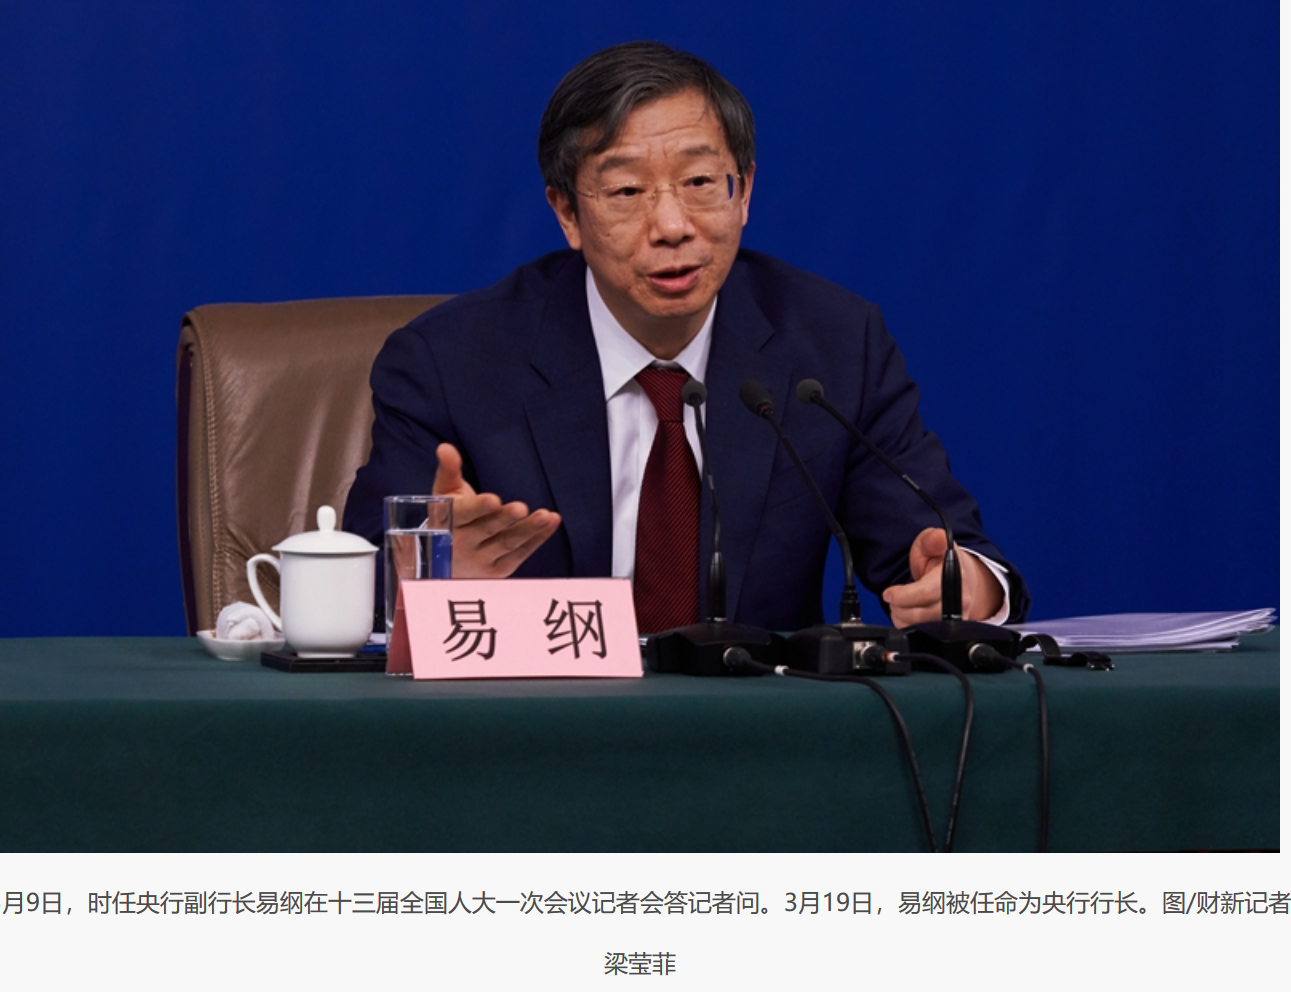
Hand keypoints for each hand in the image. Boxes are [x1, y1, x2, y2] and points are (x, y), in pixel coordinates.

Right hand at [433, 443, 561, 577]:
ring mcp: (481, 561)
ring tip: (545, 516)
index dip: (478, 508)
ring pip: (507, 544)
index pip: (462, 515)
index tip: (493, 499)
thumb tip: (445, 447)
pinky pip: (521, 553)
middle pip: (486, 530)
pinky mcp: (499, 570)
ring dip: (528, 530)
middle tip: (521, 508)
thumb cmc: (449, 519)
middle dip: (504, 519)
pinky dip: (538, 539)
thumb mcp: (444, 494)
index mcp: (446, 523)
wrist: (443, 563)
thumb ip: (449, 470)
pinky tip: (551, 522)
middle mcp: (461, 545)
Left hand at [881, 527, 1004, 626]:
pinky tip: (909, 612)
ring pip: (919, 627)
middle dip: (899, 606)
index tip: (889, 593)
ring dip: (902, 616)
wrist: (962, 579)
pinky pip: (922, 634)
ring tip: (901, 602)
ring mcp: (956, 617)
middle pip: (920, 614)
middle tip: (893, 596)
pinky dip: (909, 625)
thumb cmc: (941, 562)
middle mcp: (958, 600)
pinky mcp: (949, 630)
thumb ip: (932, 538)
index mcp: (954, 576)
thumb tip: (938, 537)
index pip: (927, 592)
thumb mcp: (933, 543)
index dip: (904, 596)